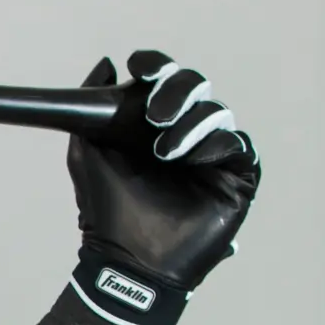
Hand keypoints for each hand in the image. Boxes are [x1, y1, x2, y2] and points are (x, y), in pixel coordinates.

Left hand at [67, 51, 260, 324]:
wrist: (127, 259)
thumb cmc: (105, 208)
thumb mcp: (86, 151)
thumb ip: (89, 109)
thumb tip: (107, 65)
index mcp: (150, 122)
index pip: (164, 79)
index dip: (158, 66)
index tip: (143, 69)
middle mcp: (184, 131)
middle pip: (196, 87)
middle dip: (178, 90)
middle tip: (155, 113)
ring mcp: (210, 154)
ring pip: (218, 113)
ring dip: (192, 125)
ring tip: (165, 153)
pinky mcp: (235, 178)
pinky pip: (238, 145)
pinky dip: (216, 145)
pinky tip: (193, 159)